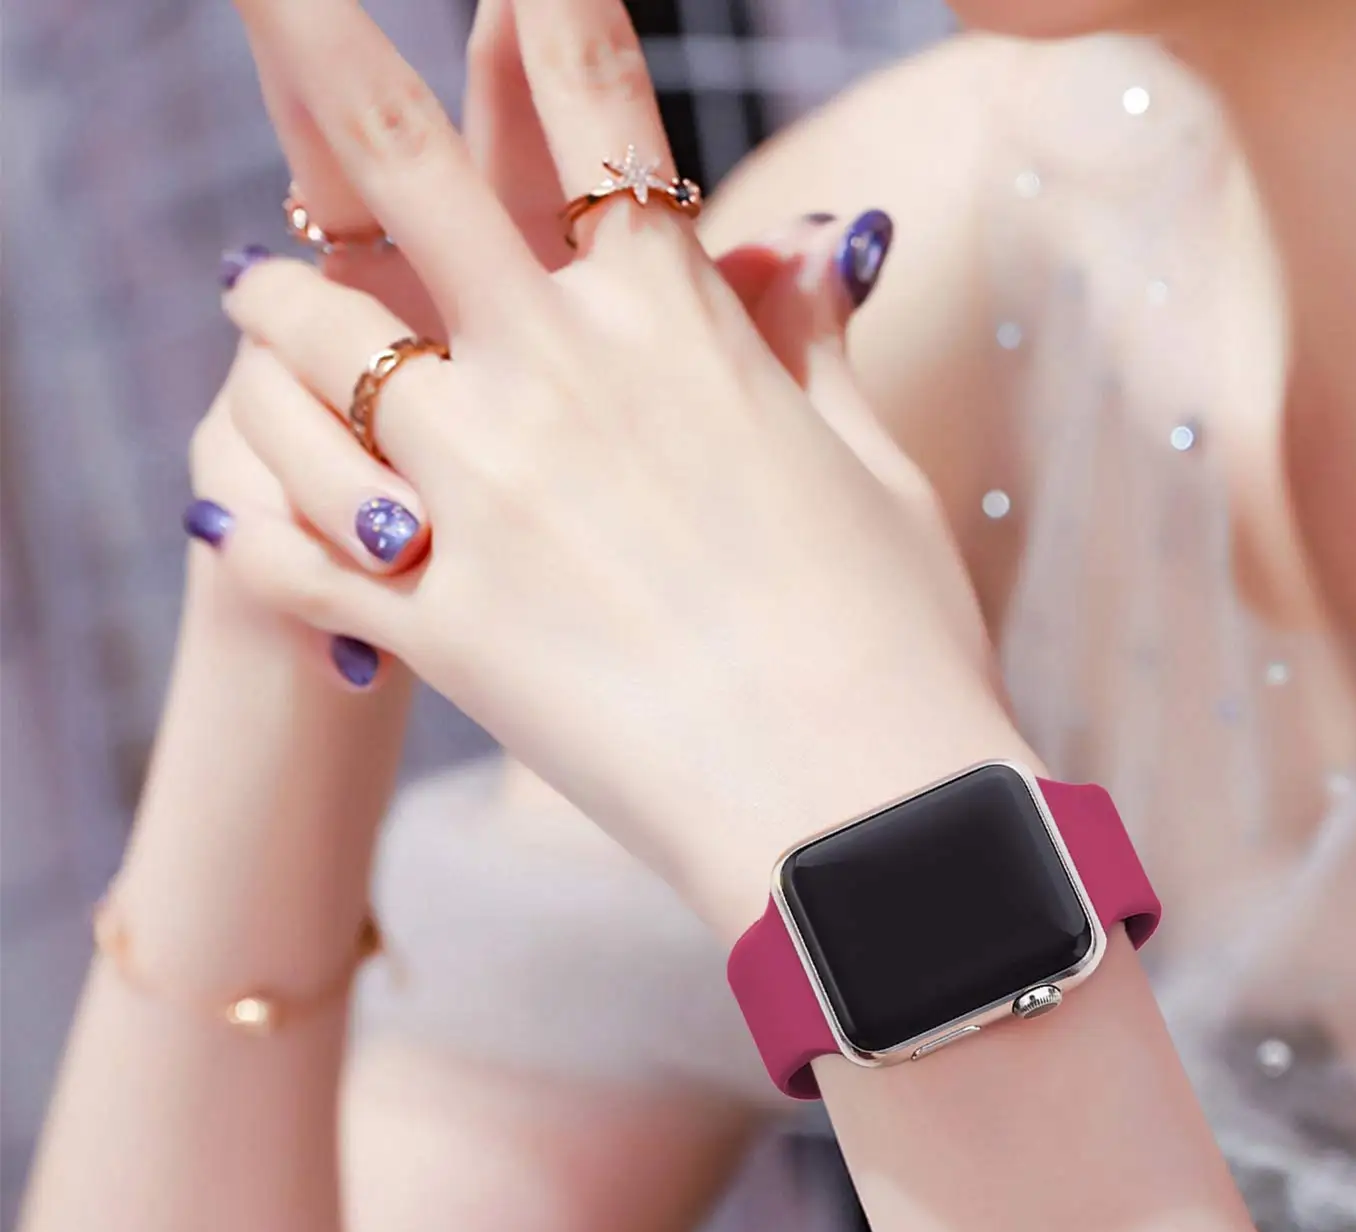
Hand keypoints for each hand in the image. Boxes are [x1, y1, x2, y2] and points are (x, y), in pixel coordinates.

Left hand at [214, 0, 1026, 937]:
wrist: (858, 810)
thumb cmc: (895, 636)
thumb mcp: (868, 467)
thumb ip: (808, 344)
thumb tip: (815, 243)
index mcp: (671, 323)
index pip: (589, 94)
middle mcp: (553, 380)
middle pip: (393, 158)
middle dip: (302, 33)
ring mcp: (479, 502)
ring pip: (296, 352)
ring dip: (270, 324)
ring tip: (266, 322)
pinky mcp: (437, 628)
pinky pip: (284, 545)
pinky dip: (253, 520)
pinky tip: (239, 509)